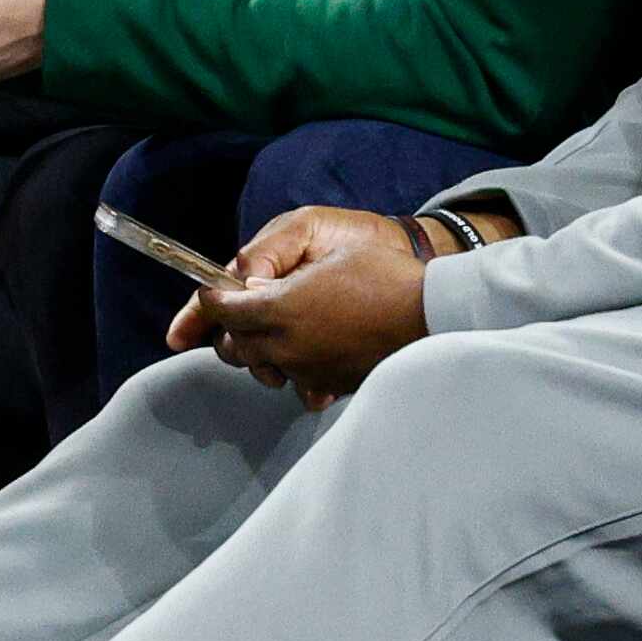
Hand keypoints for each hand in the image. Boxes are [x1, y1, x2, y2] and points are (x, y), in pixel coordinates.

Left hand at [165, 207, 431, 405]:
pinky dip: (291, 365)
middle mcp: (286, 345)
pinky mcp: (327, 383)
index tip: (213, 294)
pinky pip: (294, 379)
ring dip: (260, 350)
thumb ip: (282, 276)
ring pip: (262, 366)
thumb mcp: (330, 257)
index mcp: (282, 308)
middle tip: (241, 311)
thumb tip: (254, 290)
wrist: (428, 314)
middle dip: (233, 328)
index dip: (213, 299)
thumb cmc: (384, 276)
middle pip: (235, 345)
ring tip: (274, 331)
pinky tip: (306, 348)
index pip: (226, 309)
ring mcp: (306, 369)